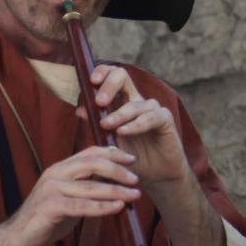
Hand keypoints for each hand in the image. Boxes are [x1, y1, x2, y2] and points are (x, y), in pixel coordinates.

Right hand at [4, 143, 140, 245]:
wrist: (17, 235)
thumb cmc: (45, 218)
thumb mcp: (68, 197)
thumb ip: (85, 188)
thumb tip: (113, 184)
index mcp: (59, 168)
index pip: (88, 153)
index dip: (112, 154)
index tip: (132, 159)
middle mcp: (55, 173)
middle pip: (92, 164)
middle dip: (118, 170)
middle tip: (137, 179)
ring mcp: (52, 189)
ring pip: (91, 186)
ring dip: (116, 190)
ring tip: (135, 195)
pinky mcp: (51, 206)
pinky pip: (82, 206)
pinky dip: (103, 206)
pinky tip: (118, 207)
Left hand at [85, 63, 190, 190]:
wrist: (155, 174)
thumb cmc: (129, 154)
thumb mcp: (108, 140)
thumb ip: (96, 124)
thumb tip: (80, 110)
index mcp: (120, 99)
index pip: (111, 74)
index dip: (101, 72)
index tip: (90, 81)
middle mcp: (135, 100)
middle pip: (122, 76)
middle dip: (108, 86)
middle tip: (98, 102)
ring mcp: (151, 108)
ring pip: (135, 102)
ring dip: (119, 113)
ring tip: (106, 125)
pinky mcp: (165, 120)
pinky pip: (151, 117)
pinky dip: (136, 124)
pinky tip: (123, 131)